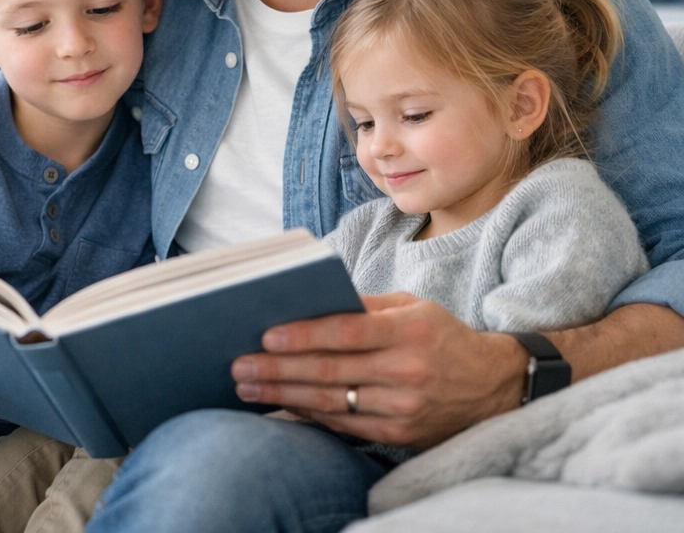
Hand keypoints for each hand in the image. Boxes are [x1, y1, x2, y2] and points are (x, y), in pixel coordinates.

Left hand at [231, 293, 526, 448]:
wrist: (493, 386)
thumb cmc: (441, 335)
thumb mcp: (412, 306)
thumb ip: (365, 305)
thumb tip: (312, 300)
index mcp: (410, 330)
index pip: (347, 332)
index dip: (304, 334)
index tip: (266, 335)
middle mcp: (407, 371)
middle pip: (331, 370)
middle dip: (279, 369)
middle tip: (240, 365)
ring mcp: (403, 407)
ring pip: (332, 401)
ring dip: (284, 395)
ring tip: (249, 387)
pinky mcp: (400, 434)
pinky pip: (345, 425)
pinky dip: (310, 415)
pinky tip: (283, 406)